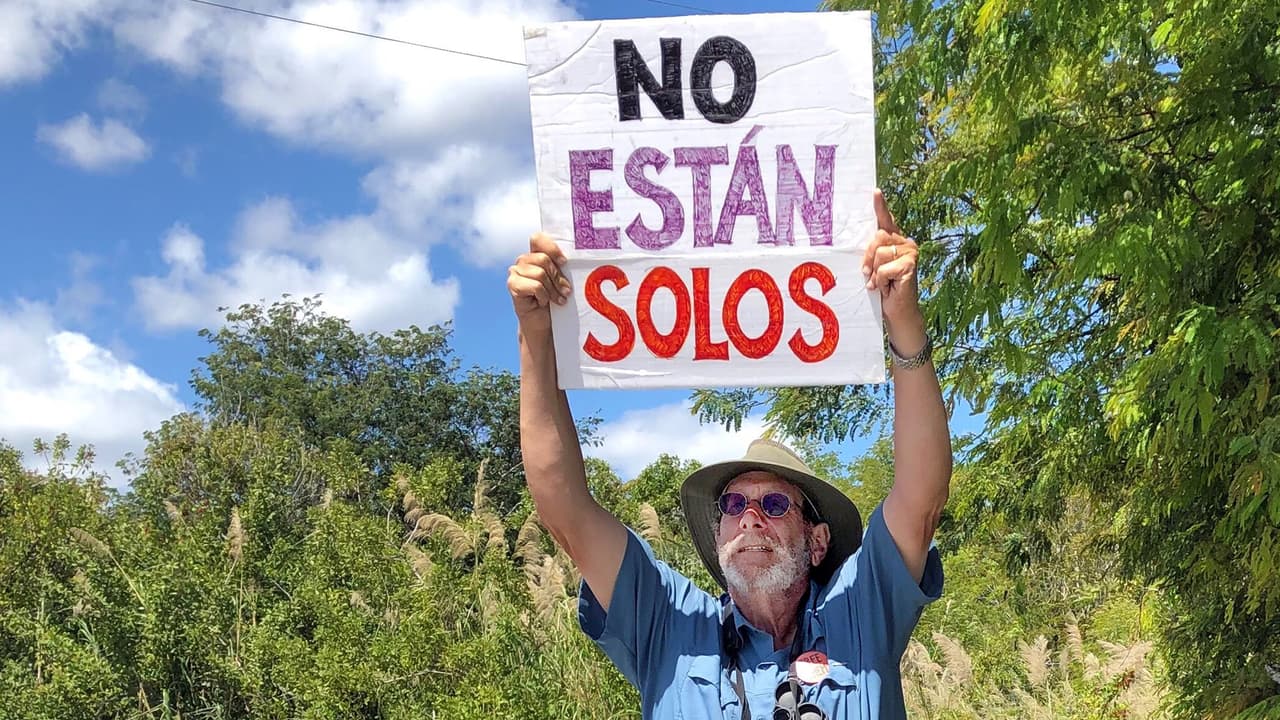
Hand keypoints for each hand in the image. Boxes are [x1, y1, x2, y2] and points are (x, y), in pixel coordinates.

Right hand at [508, 233, 570, 333]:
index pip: (538, 238)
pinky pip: (535, 286)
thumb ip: (560, 268)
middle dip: (557, 277)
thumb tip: (568, 261)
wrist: (542, 324)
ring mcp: (515, 272)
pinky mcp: (512, 285)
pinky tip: (542, 302)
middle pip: (543, 259)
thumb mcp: (560, 281)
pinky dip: (543, 296)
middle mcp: (523, 260)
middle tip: (566, 291)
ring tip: (558, 300)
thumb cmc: (554, 300)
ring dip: (552, 290)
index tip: (564, 262)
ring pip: (539, 273)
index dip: (551, 248)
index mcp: (535, 255)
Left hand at [861, 189, 923, 341]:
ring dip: (875, 273)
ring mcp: (910, 252)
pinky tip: (888, 288)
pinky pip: (884, 268)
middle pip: (877, 238)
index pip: (886, 220)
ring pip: (879, 253)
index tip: (875, 192)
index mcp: (894, 241)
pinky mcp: (911, 264)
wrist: (897, 312)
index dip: (880, 206)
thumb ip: (870, 254)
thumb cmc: (883, 290)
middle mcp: (905, 242)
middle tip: (868, 275)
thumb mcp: (873, 269)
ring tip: (880, 284)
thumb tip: (862, 247)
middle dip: (868, 258)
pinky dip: (881, 281)